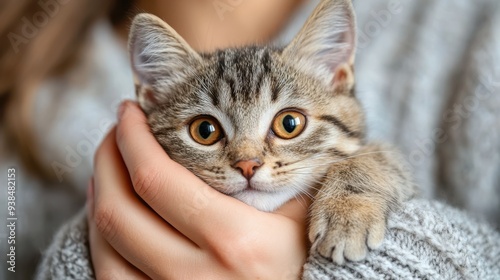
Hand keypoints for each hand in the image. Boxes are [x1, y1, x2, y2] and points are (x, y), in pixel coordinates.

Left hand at [88, 101, 310, 278]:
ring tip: (111, 165)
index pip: (156, 178)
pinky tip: (112, 212)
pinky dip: (102, 237)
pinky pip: (110, 273)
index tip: (130, 112)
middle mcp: (194, 274)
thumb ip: (275, 174)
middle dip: (107, 158)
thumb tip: (229, 131)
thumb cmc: (300, 264)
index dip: (132, 138)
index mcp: (233, 240)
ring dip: (100, 193)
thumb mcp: (301, 217)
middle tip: (116, 132)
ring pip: (107, 243)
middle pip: (119, 208)